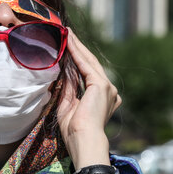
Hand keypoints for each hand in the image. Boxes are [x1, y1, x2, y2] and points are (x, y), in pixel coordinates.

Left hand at [57, 29, 121, 167]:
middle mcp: (109, 91)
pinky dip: (76, 53)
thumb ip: (68, 88)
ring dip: (77, 47)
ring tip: (67, 34)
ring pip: (89, 62)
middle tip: (68, 34)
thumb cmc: (74, 130)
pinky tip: (68, 42)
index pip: (88, 74)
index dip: (77, 60)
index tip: (68, 49)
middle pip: (90, 64)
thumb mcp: (68, 105)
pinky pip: (86, 65)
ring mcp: (107, 87)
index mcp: (103, 98)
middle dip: (78, 49)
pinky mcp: (102, 85)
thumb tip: (64, 72)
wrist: (83, 139)